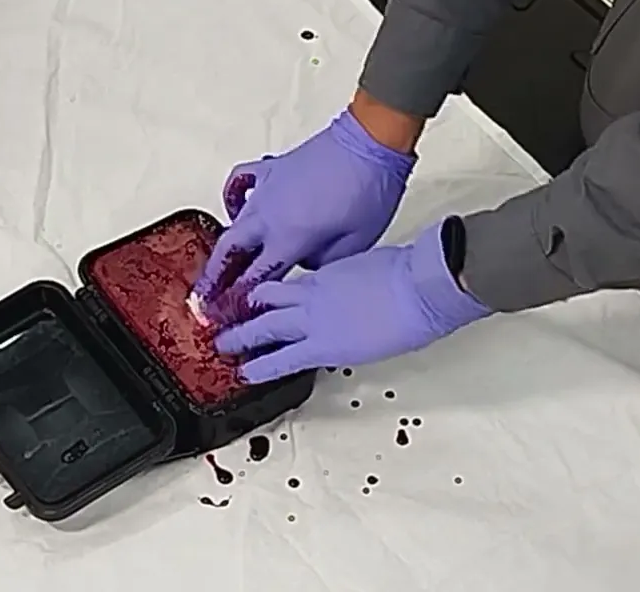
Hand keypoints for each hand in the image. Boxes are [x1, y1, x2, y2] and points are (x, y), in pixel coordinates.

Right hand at [192, 105, 417, 318]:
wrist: (371, 142)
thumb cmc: (370, 190)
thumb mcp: (357, 242)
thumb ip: (325, 263)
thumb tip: (307, 265)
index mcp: (290, 239)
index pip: (255, 278)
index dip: (237, 300)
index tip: (222, 315)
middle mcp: (270, 216)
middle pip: (231, 252)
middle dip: (214, 278)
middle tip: (203, 297)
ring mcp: (267, 190)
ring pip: (235, 224)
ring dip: (224, 247)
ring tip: (215, 265)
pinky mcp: (272, 169)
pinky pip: (239, 183)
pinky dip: (233, 198)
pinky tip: (235, 208)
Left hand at [213, 219, 491, 382]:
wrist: (418, 286)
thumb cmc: (407, 273)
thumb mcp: (372, 264)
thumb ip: (355, 276)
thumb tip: (361, 284)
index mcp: (325, 274)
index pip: (287, 285)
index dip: (268, 294)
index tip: (257, 298)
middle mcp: (311, 294)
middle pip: (264, 301)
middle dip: (241, 312)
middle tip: (222, 320)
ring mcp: (313, 319)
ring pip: (264, 326)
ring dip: (241, 337)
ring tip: (223, 345)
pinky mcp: (322, 346)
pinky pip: (282, 359)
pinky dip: (261, 367)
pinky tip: (246, 374)